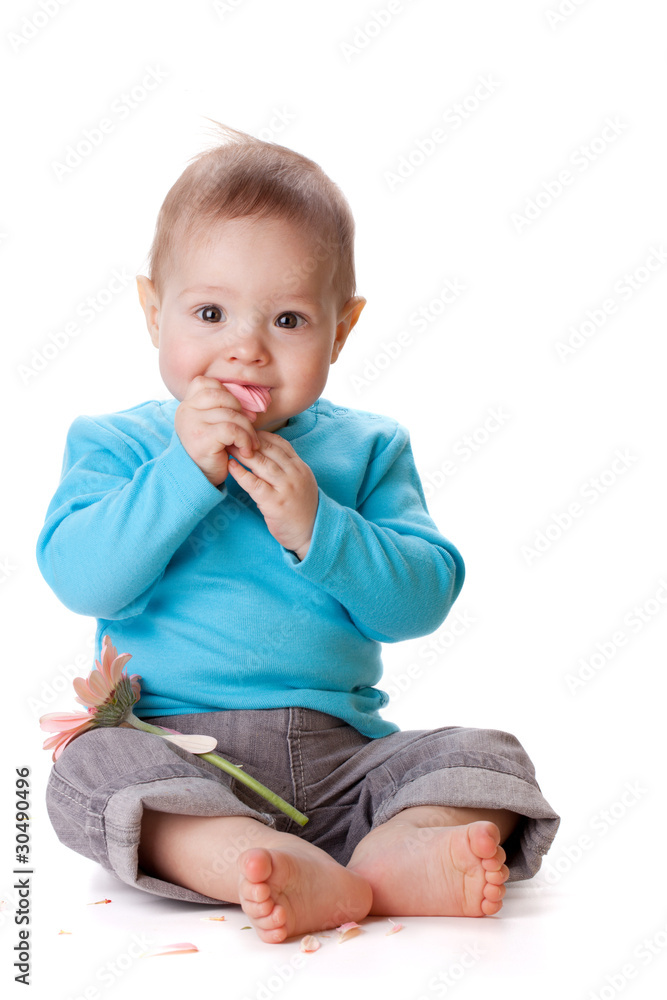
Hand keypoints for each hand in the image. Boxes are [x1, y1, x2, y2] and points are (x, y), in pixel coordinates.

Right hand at [174, 376, 260, 485]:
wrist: (200, 479)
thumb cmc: (212, 451)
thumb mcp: (213, 424)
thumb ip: (221, 408)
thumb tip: (248, 403)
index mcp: (187, 404)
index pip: (208, 383)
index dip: (228, 395)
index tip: (239, 413)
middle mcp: (185, 410)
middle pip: (222, 396)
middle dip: (242, 412)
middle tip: (250, 429)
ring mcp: (192, 423)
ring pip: (231, 414)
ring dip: (248, 430)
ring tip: (251, 444)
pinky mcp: (202, 438)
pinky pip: (232, 429)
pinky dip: (245, 439)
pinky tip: (246, 450)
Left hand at [227, 432, 318, 559]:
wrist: (312, 533)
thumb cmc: (302, 509)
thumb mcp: (300, 482)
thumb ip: (287, 468)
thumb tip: (265, 453)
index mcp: (300, 467)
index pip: (280, 443)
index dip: (260, 435)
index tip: (244, 431)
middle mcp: (295, 474)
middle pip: (269, 450)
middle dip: (248, 441)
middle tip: (231, 435)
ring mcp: (286, 488)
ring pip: (262, 463)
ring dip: (242, 454)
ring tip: (227, 447)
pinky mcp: (275, 503)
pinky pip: (254, 484)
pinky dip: (241, 473)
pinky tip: (231, 466)